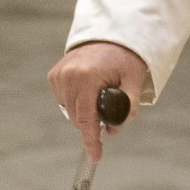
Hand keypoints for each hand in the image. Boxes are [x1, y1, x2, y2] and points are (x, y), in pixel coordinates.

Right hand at [48, 42, 148, 161]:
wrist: (111, 33)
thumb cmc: (125, 56)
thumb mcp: (135, 78)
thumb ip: (129, 104)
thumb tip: (116, 127)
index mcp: (88, 77)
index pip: (87, 119)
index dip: (91, 141)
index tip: (95, 157)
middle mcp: (69, 76)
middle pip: (78, 119)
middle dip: (93, 124)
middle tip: (109, 116)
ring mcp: (60, 75)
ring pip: (70, 111)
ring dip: (84, 112)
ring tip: (100, 97)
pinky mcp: (55, 74)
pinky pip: (64, 100)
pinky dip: (76, 102)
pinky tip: (88, 90)